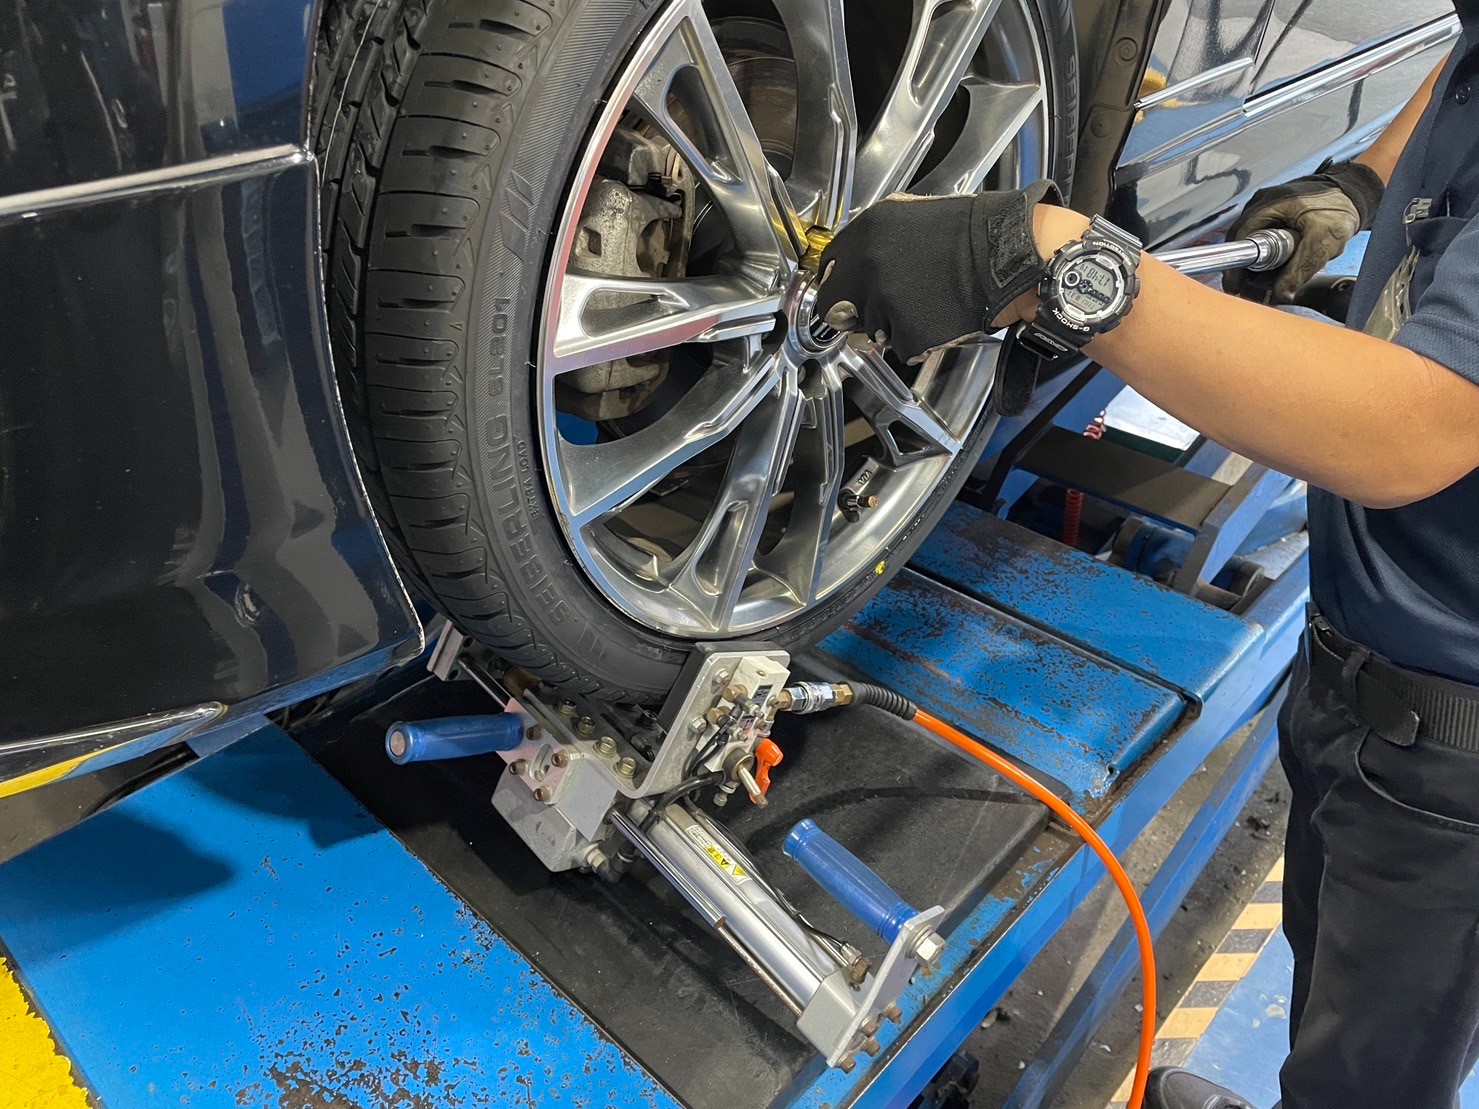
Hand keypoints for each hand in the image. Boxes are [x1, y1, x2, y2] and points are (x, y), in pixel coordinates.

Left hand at [815, 182, 1061, 364]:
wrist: (1009, 254)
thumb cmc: (970, 231)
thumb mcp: (908, 217)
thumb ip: (872, 244)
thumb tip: (851, 267)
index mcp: (865, 233)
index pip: (827, 272)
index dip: (839, 285)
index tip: (849, 293)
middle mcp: (866, 268)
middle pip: (836, 309)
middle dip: (855, 313)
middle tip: (884, 309)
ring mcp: (885, 304)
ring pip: (871, 331)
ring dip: (892, 326)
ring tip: (927, 304)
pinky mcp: (907, 334)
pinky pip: (902, 347)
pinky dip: (919, 341)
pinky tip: (940, 318)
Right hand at [1224, 159, 1383, 302]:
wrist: (1355, 193)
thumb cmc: (1339, 207)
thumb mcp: (1322, 241)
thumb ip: (1300, 269)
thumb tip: (1280, 294)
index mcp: (1266, 206)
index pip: (1240, 242)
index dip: (1237, 267)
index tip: (1237, 286)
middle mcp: (1260, 206)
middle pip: (1244, 246)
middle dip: (1254, 269)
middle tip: (1271, 283)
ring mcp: (1267, 210)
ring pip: (1254, 245)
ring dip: (1266, 263)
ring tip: (1290, 266)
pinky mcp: (1275, 215)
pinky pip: (1265, 240)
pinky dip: (1275, 255)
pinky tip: (1292, 257)